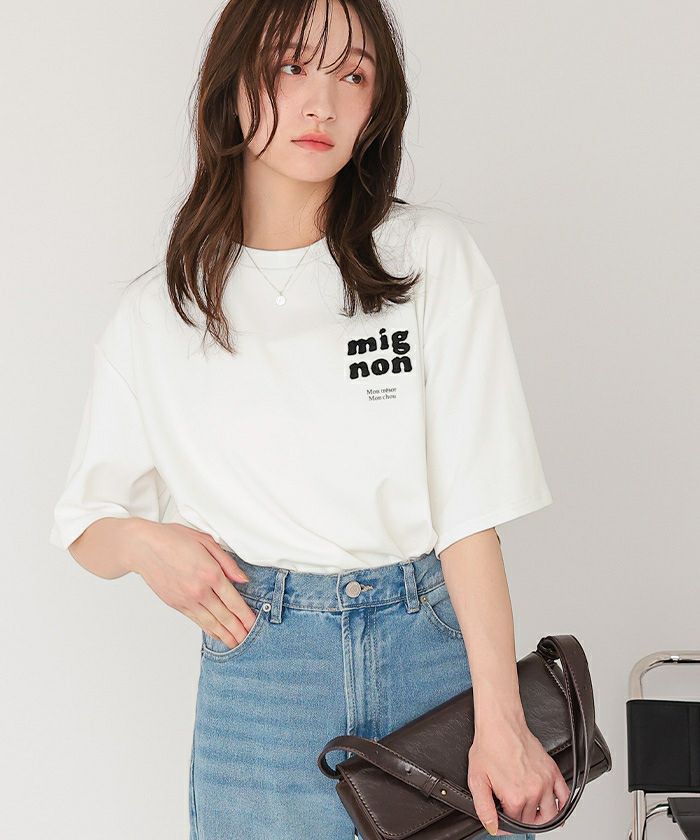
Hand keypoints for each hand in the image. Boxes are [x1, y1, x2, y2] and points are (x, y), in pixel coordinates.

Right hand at [127, 521, 257, 648]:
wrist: (143, 548)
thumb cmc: (173, 539)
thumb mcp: (206, 541)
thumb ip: (228, 563)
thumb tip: (243, 579)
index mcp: (210, 573)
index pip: (234, 601)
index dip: (246, 616)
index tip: (255, 624)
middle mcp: (200, 590)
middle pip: (225, 616)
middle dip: (239, 631)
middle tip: (250, 640)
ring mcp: (187, 600)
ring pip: (211, 623)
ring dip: (225, 635)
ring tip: (236, 644)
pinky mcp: (176, 604)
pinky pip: (197, 621)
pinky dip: (209, 629)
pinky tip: (217, 634)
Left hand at [467, 708, 570, 835]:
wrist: (500, 724)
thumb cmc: (488, 748)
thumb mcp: (477, 780)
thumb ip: (484, 808)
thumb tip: (492, 828)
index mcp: (515, 797)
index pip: (515, 824)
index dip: (506, 824)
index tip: (501, 818)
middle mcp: (534, 791)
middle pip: (532, 820)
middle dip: (521, 820)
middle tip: (512, 811)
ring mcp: (546, 781)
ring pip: (551, 814)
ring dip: (542, 818)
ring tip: (532, 814)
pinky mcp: (552, 771)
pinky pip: (565, 796)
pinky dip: (562, 806)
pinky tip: (555, 807)